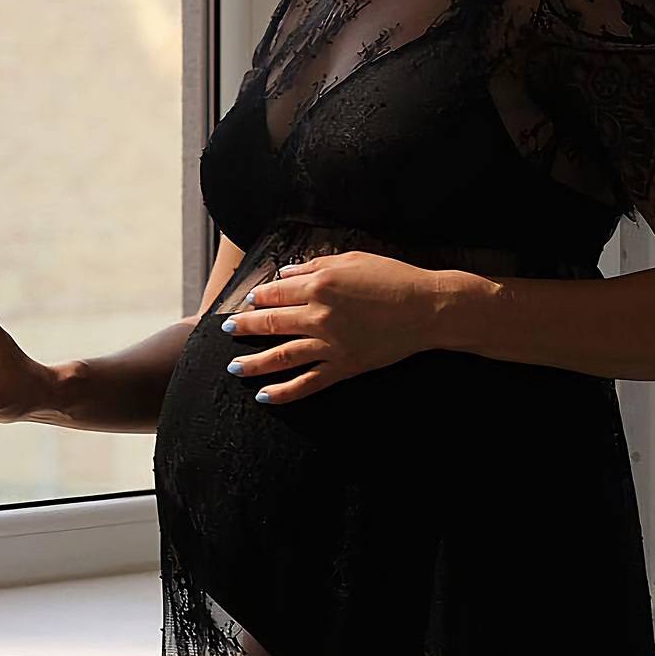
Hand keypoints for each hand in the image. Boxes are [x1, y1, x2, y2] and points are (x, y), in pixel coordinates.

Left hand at [221, 249, 439, 404]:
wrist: (427, 307)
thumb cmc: (393, 277)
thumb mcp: (352, 260)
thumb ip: (316, 265)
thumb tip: (286, 274)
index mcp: (319, 284)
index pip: (276, 292)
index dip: (258, 297)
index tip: (248, 301)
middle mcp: (319, 314)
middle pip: (271, 322)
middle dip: (244, 327)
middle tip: (227, 330)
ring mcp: (329, 343)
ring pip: (281, 355)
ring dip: (254, 363)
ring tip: (234, 367)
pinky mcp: (344, 366)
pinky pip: (308, 382)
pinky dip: (284, 391)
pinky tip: (265, 396)